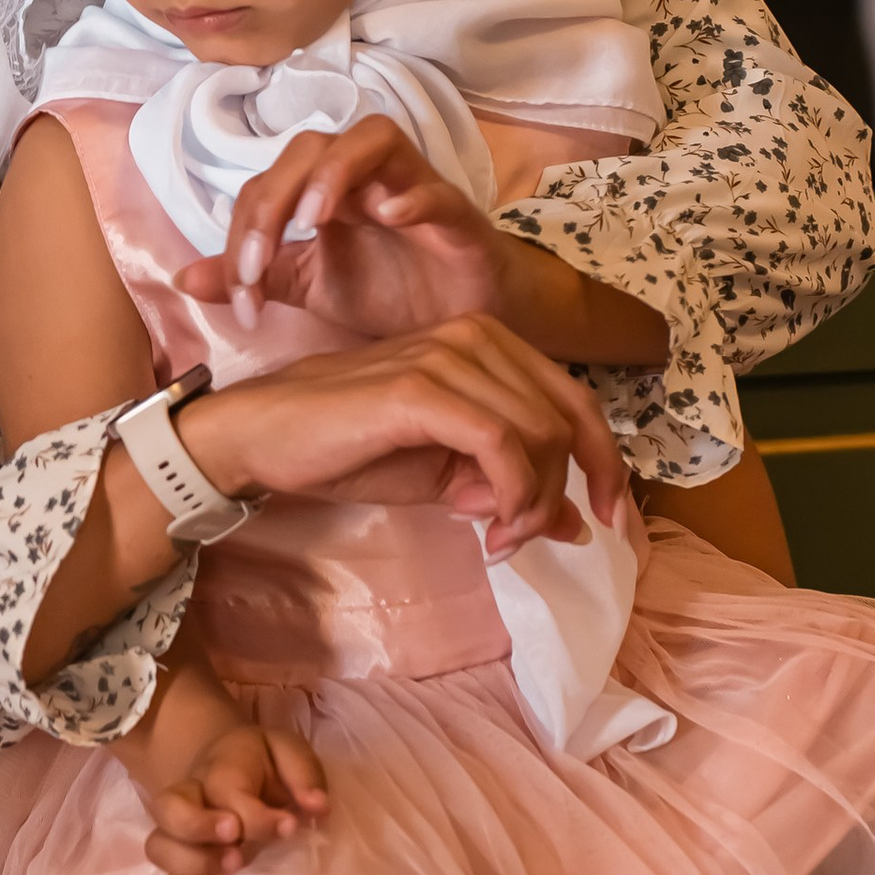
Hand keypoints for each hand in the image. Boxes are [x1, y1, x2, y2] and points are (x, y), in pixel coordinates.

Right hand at [144, 722, 326, 874]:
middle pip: (168, 811)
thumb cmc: (263, 764)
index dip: (257, 817)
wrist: (227, 766)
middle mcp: (191, 799)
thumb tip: (318, 806)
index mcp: (219, 769)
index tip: (290, 826)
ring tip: (236, 873)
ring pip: (159, 850)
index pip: (225, 792)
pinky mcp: (185, 866)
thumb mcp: (288, 752)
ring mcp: (181, 834)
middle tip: (238, 847)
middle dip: (199, 829)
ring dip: (194, 866)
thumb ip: (304, 772)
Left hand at [175, 120, 512, 334]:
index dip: (245, 233)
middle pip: (310, 147)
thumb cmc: (391, 293)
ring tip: (311, 221)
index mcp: (322, 192)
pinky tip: (390, 217)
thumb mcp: (311, 289)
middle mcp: (363, 177)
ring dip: (334, 172)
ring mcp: (413, 187)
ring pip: (372, 137)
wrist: (463, 325)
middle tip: (261, 263)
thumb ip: (255, 279)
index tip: (244, 297)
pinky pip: (435, 188)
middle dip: (275, 199)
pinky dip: (413, 194)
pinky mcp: (458, 214)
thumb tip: (180, 279)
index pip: (267, 186)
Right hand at [182, 314, 625, 554]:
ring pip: (541, 433)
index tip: (610, 519)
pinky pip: (501, 444)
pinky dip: (512, 496)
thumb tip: (577, 521)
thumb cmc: (346, 449)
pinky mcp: (421, 388)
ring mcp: (448, 356)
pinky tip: (490, 529)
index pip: (575, 398)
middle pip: (567, 418)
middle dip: (563, 491)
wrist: (264, 437)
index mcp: (486, 343)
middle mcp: (476, 335)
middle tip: (523, 539)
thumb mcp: (445, 475)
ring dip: (534, 502)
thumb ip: (508, 485)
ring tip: (499, 538)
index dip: (606, 462)